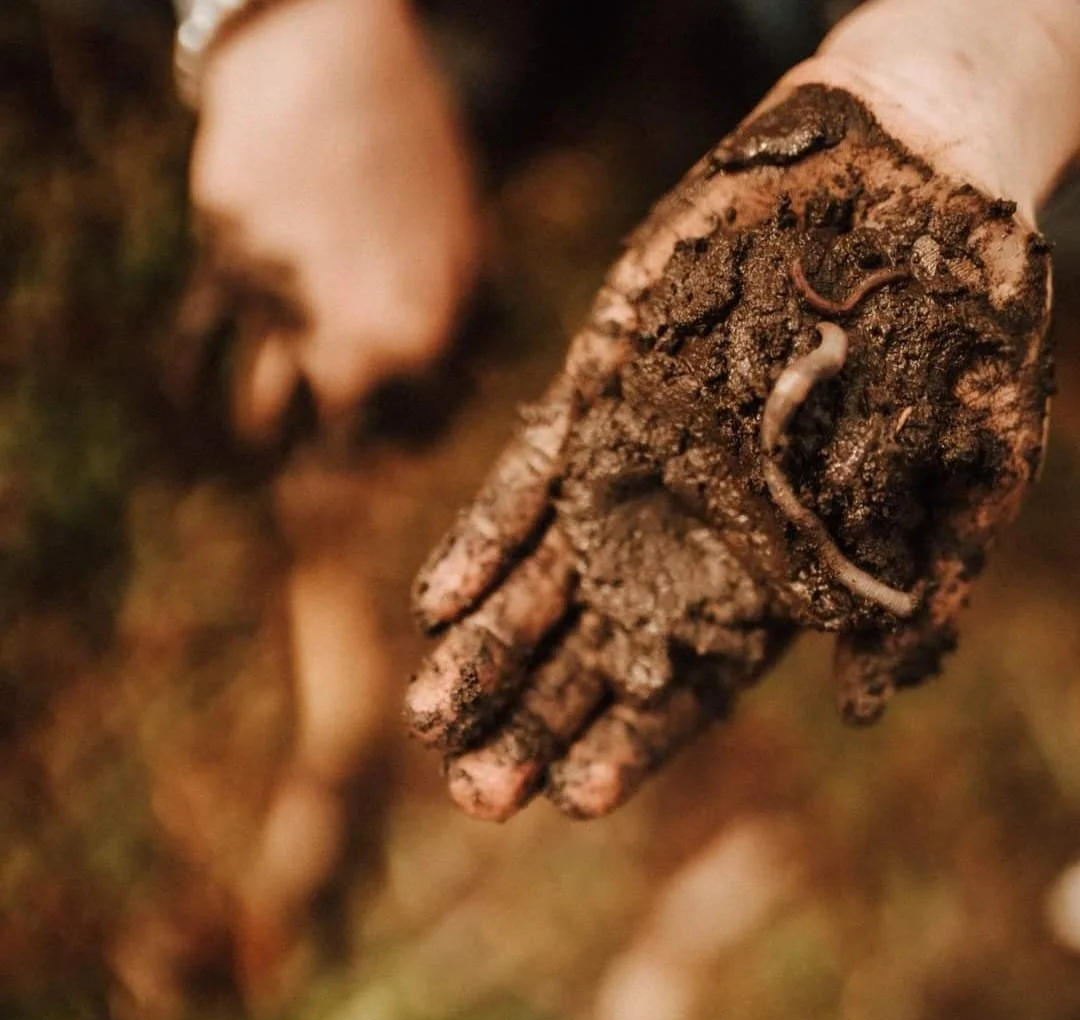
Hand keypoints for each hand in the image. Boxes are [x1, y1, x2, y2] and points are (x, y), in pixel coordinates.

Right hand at [188, 0, 478, 435]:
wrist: (332, 51)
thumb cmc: (413, 150)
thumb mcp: (468, 242)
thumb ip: (463, 331)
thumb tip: (451, 404)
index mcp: (424, 335)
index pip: (412, 438)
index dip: (402, 453)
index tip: (391, 455)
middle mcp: (349, 330)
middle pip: (339, 443)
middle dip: (339, 467)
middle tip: (332, 480)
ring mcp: (280, 299)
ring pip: (267, 414)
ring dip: (274, 437)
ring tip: (275, 446)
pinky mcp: (222, 258)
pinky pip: (203, 352)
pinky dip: (200, 388)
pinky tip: (203, 407)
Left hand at [405, 80, 1050, 820]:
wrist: (904, 191)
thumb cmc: (950, 342)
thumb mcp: (959, 479)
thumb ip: (909, 598)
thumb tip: (859, 702)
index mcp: (769, 584)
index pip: (689, 688)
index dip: (634, 744)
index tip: (575, 798)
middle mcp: (691, 544)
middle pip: (598, 656)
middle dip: (535, 722)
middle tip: (474, 793)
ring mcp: (636, 474)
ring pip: (546, 582)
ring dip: (489, 649)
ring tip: (431, 719)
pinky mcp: (597, 401)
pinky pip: (527, 481)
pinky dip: (485, 539)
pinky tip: (435, 603)